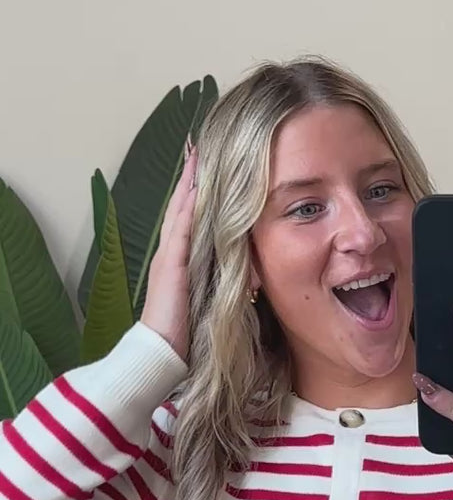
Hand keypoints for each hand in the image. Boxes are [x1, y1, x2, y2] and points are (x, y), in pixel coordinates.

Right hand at [140, 143, 197, 361]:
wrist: (162, 352)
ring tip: (197, 155)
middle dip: (191, 179)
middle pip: (182, 207)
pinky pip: (181, 229)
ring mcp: (168, 257)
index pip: (189, 220)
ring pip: (180, 211)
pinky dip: (187, 207)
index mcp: (179, 262)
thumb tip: (242, 274)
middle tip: (198, 148)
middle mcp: (171, 254)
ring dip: (189, 184)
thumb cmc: (183, 334)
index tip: (208, 170)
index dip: (197, 195)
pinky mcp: (171, 265)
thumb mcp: (205, 300)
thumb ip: (217, 283)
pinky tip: (194, 187)